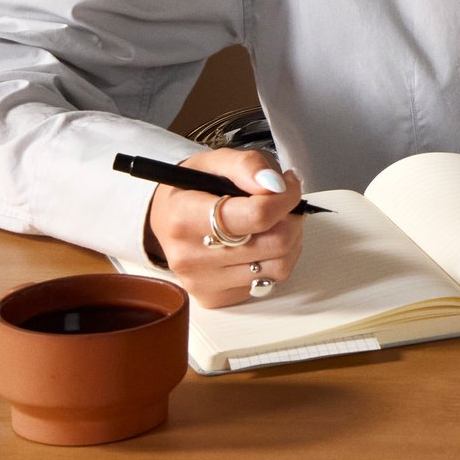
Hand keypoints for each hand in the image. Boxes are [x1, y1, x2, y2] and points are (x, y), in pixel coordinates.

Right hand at [141, 147, 306, 307]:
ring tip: (275, 225)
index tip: (288, 185)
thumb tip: (274, 184)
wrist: (168, 220)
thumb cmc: (193, 189)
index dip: (286, 197)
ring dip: (289, 242)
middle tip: (285, 205)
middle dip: (291, 218)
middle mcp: (189, 255)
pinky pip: (267, 284)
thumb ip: (246, 165)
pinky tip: (261, 245)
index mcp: (185, 216)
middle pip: (275, 243)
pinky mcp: (214, 297)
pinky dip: (275, 262)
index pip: (258, 215)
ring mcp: (201, 281)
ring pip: (279, 267)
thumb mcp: (214, 162)